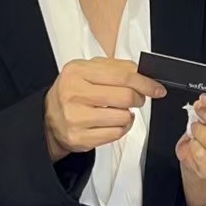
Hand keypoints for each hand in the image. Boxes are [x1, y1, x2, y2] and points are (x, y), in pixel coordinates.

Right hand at [44, 58, 164, 160]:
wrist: (49, 118)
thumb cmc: (73, 91)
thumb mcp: (88, 70)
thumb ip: (115, 67)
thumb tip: (142, 73)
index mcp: (77, 72)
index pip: (123, 76)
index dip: (145, 82)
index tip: (156, 88)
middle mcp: (74, 94)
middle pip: (125, 97)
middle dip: (139, 98)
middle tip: (137, 98)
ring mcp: (76, 118)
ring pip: (123, 117)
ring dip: (128, 114)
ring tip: (119, 110)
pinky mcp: (80, 138)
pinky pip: (116, 134)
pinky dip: (121, 128)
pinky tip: (113, 122)